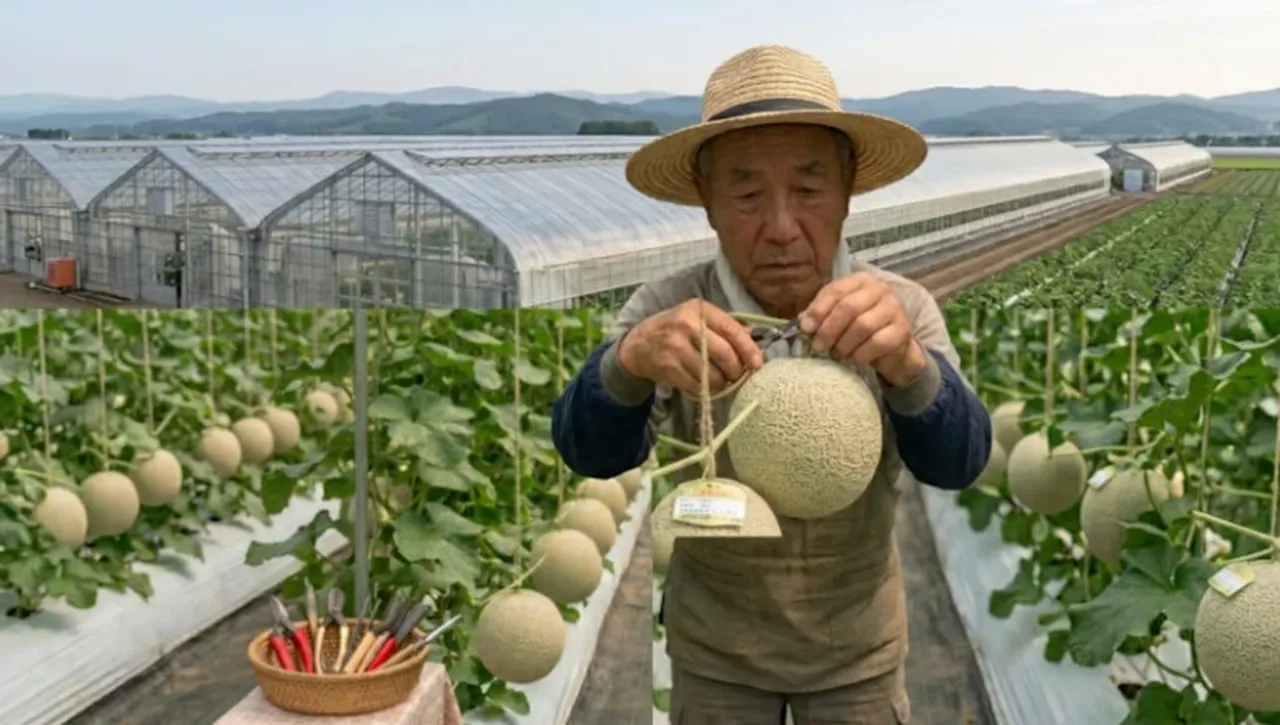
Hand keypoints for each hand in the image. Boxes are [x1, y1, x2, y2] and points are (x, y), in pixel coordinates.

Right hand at [617, 300, 763, 396]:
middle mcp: (687, 325)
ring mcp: (675, 347)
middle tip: (737, 375)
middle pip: (724, 354)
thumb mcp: (700, 318)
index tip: (758, 364)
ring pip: (711, 374)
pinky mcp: (668, 367)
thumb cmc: (677, 329)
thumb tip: (756, 344)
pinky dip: (705, 390)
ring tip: (721, 380)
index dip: (748, 349)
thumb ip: (727, 328)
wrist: (640, 343)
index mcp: (700, 310)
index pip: (731, 330)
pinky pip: (696, 386)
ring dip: (721, 383)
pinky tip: (704, 384)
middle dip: (736, 370)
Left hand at [799, 273, 925, 386]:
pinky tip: (853, 359)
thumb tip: (801, 322)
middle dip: (829, 330)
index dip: (818, 310)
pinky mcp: (902, 330)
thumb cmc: (858, 328)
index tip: (806, 328)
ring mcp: (894, 308)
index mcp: (860, 281)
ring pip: (863, 325)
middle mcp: (880, 289)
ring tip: (837, 354)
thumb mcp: (837, 317)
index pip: (835, 290)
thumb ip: (820, 315)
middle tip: (818, 346)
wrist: (891, 347)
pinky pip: (877, 343)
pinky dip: (860, 354)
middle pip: (848, 307)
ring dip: (844, 344)